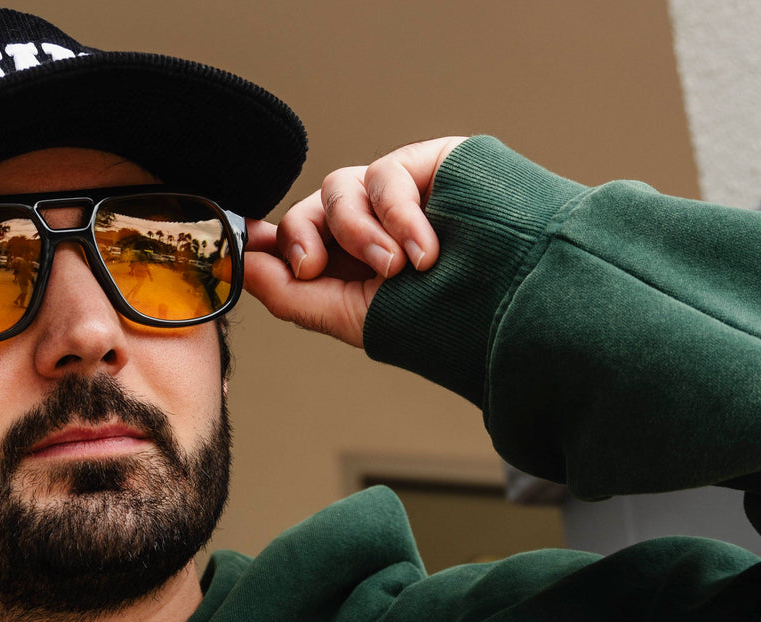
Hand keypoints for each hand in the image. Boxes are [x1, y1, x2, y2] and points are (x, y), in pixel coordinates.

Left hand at [244, 137, 466, 347]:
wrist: (518, 310)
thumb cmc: (445, 320)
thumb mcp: (354, 318)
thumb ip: (291, 294)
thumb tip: (241, 264)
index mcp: (349, 261)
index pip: (293, 235)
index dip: (268, 238)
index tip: (252, 247)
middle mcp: (371, 223)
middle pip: (308, 208)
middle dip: (306, 238)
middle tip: (320, 270)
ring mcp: (400, 191)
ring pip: (339, 187)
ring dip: (360, 233)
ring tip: (400, 269)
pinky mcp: (430, 164)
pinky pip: (386, 174)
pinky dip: (398, 215)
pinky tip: (424, 250)